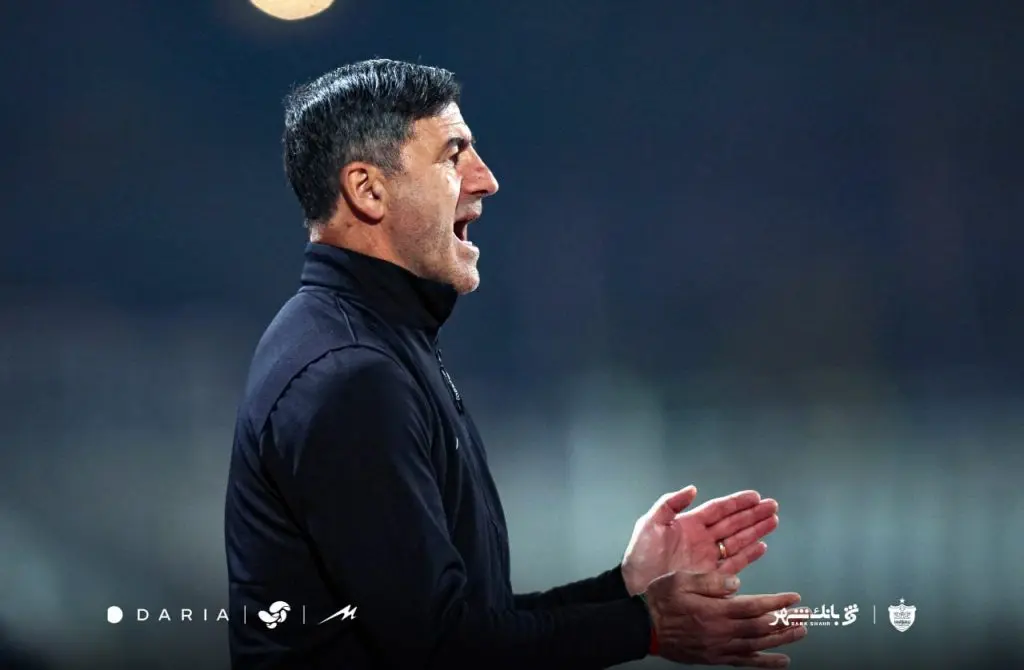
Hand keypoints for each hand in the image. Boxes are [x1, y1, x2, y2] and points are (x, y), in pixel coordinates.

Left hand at [621, 486, 778, 594]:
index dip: (737, 502)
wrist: (637, 587)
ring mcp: (708, 557)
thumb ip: (669, 504)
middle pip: (733, 523)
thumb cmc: (640, 556)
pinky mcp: (711, 576)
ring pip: (738, 540)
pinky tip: (761, 546)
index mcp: (689, 524)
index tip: (755, 496)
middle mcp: (702, 539)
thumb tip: (692, 489)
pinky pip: (734, 563)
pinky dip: (749, 555)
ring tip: (773, 521)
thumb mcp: (650, 524)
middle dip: (753, 515)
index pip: (718, 509)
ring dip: (756, 531)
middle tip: (773, 506)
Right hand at [645, 571, 806, 667]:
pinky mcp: (714, 658)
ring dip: (781, 640)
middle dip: (786, 621)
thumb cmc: (659, 601)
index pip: (754, 606)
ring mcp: (719, 647)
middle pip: (761, 627)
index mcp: (714, 610)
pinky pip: (744, 662)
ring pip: (757, 645)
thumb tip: (737, 583)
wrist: (642, 628)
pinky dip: (764, 662)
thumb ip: (711, 581)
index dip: (776, 602)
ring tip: (800, 634)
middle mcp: (721, 631)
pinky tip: (780, 661)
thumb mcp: (681, 579)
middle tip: (807, 617)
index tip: (794, 598)